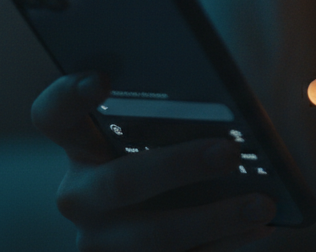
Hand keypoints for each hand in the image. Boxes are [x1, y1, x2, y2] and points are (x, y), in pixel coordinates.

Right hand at [32, 71, 276, 250]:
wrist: (155, 221)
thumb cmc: (166, 157)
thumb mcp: (157, 135)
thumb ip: (173, 117)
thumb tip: (231, 110)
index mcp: (79, 146)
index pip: (53, 116)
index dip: (69, 96)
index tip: (102, 78)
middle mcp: (80, 197)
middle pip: (120, 182)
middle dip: (179, 166)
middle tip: (229, 153)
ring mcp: (101, 243)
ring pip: (154, 236)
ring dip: (215, 219)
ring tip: (262, 203)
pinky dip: (225, 244)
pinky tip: (259, 227)